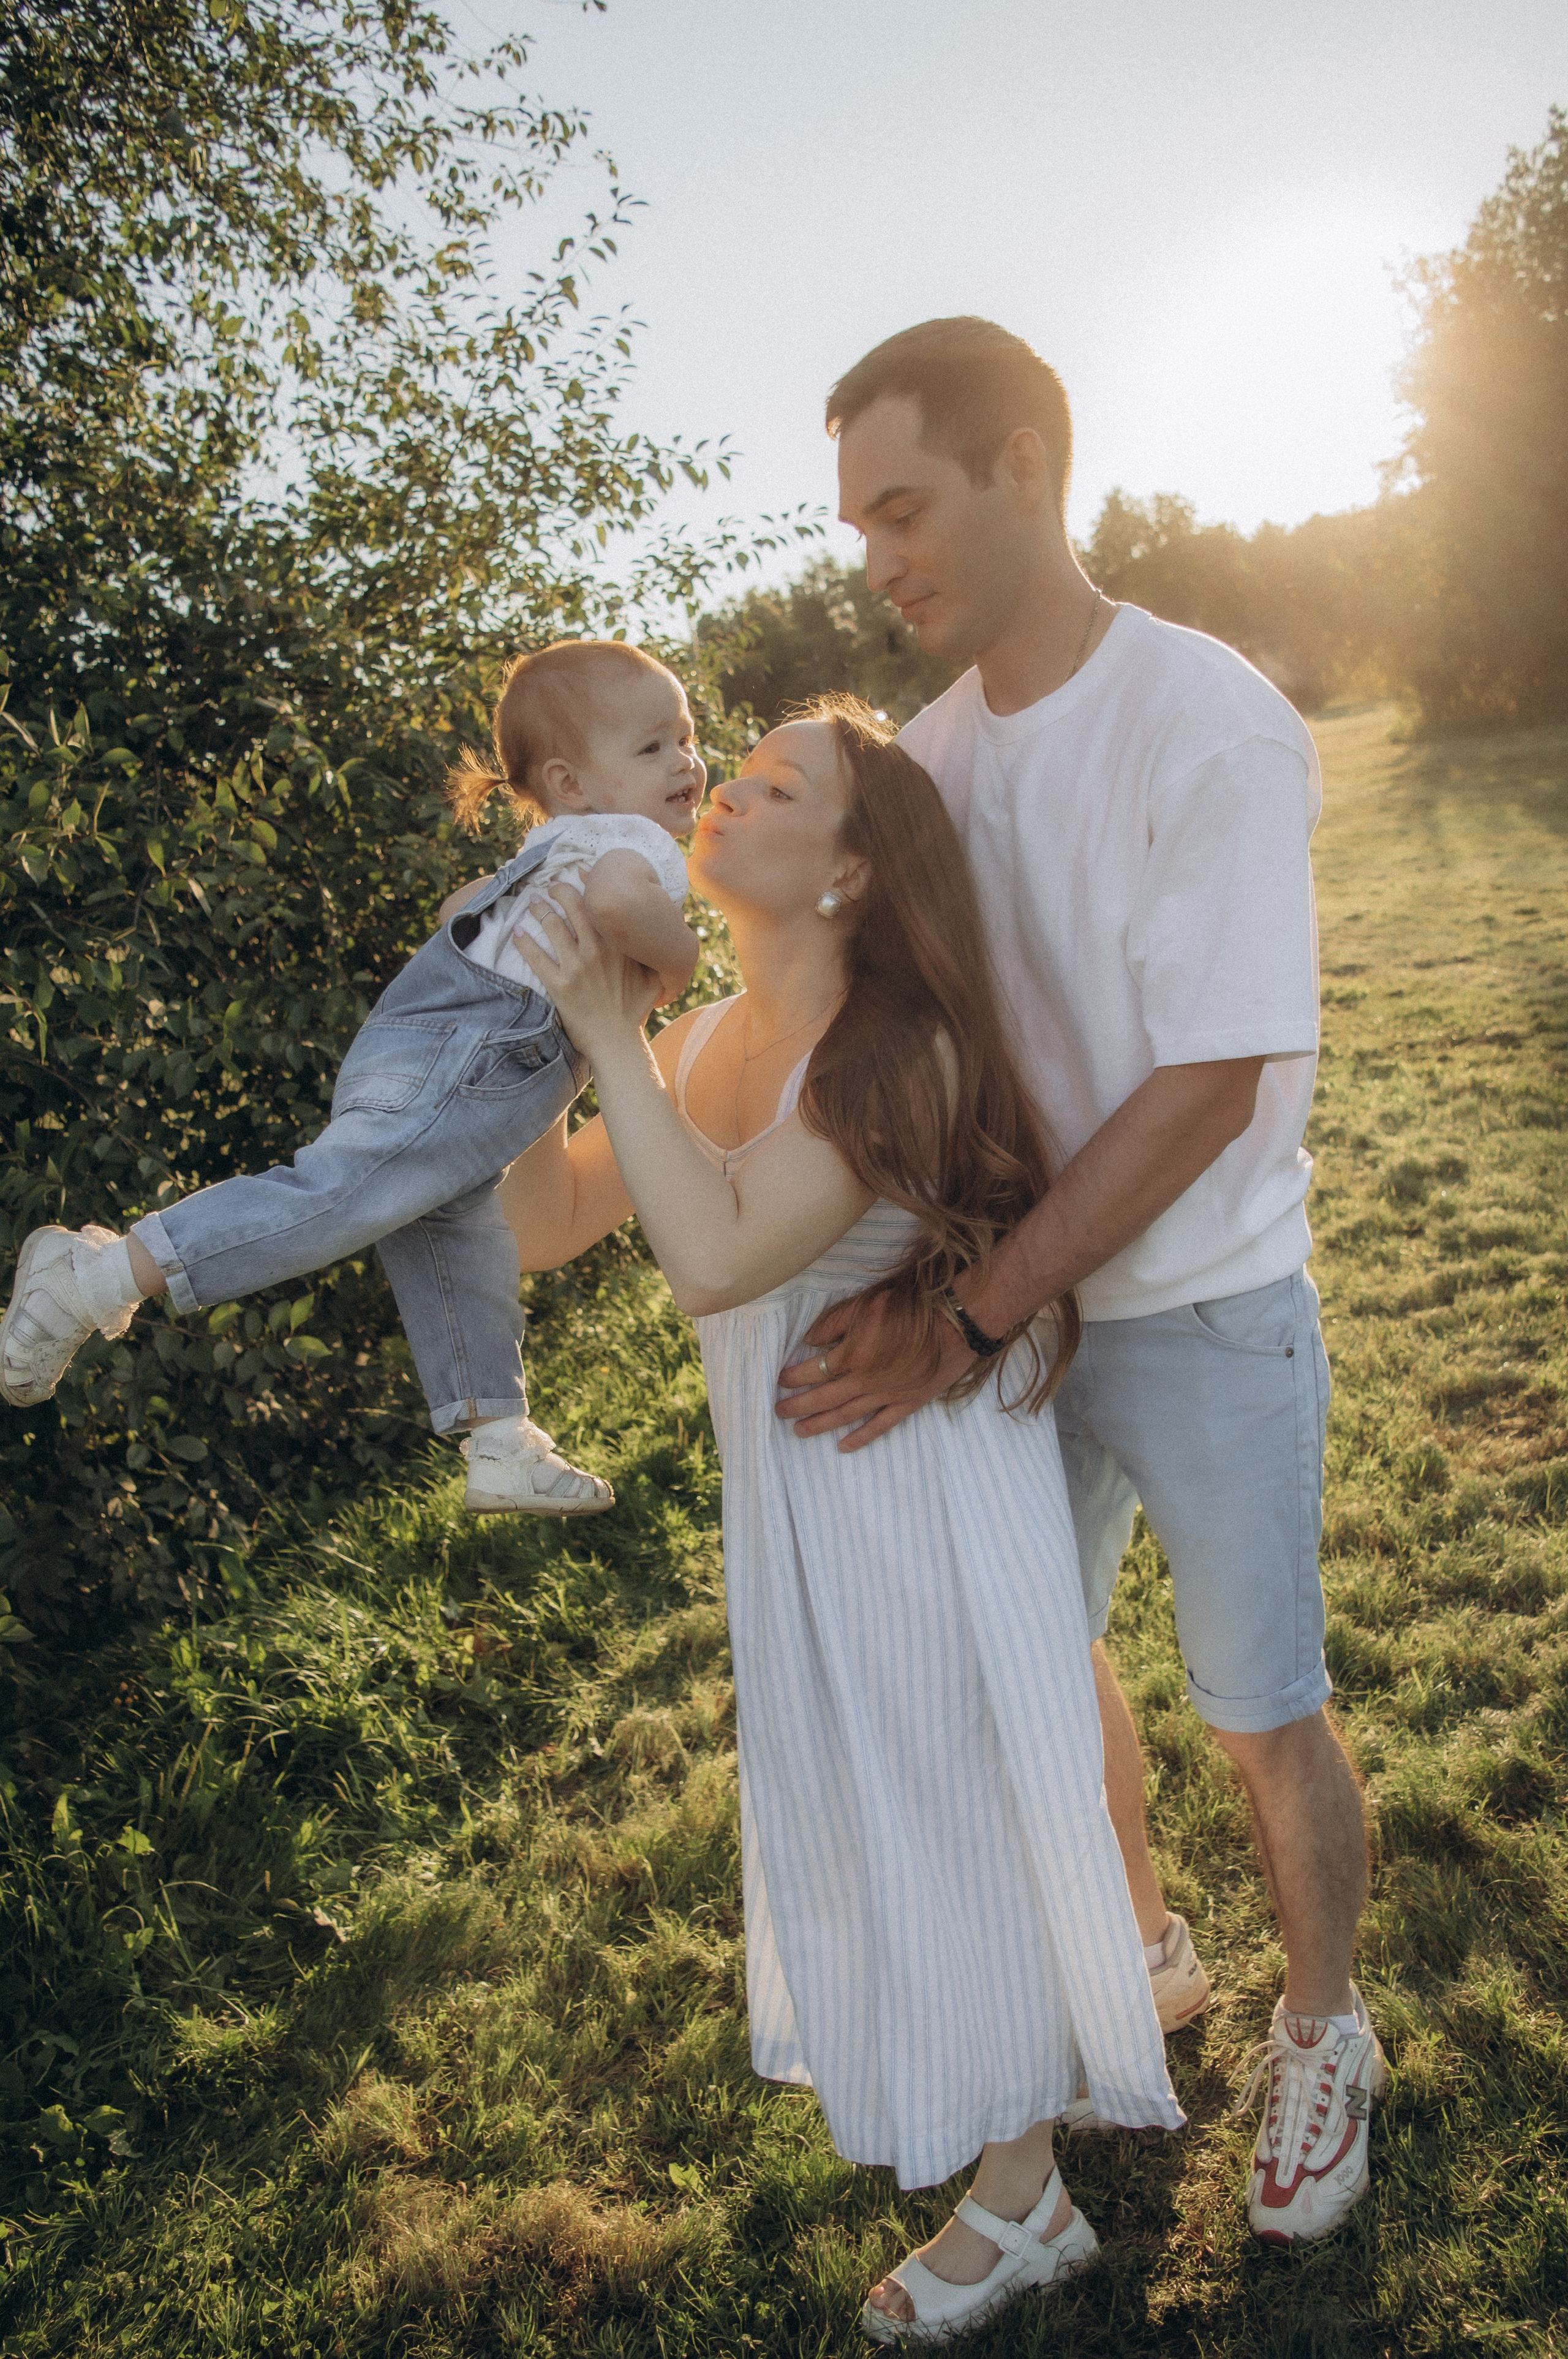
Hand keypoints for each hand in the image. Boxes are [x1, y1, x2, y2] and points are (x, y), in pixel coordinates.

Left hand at [523, 883, 660, 1051]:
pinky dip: (524, 942)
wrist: (616, 1042)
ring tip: (532, 903)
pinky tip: (517, 933)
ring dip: (539, 909)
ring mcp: (576, 966)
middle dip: (559, 890)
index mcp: (619, 945)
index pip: (602, 904)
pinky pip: (535, 956)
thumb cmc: (634, 1011)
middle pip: (574, 906)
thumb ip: (652, 955)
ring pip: (552, 925)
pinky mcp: (558, 984)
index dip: (589, 881)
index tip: (580, 870)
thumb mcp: (652, 979)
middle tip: (551, 887)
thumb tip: (661, 938)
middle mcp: (597, 950)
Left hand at [775, 1290, 975, 1451]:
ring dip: (820, 1424)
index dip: (793, 1377)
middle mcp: (865, 1381)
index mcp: (852, 1355)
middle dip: (798, 1406)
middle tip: (778, 1412)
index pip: (813, 1370)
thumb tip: (810, 1340)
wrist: (959, 1322)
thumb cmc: (913, 1306)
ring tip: (799, 1431)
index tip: (780, 1381)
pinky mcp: (909, 1402)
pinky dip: (861, 1437)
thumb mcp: (866, 1303)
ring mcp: (887, 1395)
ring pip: (846, 1415)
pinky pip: (880, 1425)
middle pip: (823, 1398)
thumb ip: (834, 1322)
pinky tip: (843, 1446)